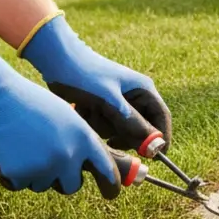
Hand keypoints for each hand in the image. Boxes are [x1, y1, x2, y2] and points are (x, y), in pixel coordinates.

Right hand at [0, 38, 120, 197]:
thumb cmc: (30, 104)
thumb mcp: (65, 118)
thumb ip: (78, 141)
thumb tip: (84, 164)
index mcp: (84, 138)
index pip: (107, 169)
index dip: (111, 184)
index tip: (111, 194)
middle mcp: (68, 155)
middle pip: (73, 186)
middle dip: (62, 180)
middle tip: (50, 166)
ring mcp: (45, 167)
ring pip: (44, 185)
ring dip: (35, 174)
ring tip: (24, 148)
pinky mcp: (20, 174)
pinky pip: (20, 185)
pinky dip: (14, 174)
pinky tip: (8, 153)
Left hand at [19, 13, 172, 155]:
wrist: (56, 60)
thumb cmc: (84, 75)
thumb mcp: (108, 100)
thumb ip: (132, 123)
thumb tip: (156, 146)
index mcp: (143, 89)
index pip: (162, 118)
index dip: (160, 138)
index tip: (153, 158)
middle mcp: (136, 96)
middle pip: (142, 127)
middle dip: (125, 134)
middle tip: (109, 137)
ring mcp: (120, 102)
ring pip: (123, 130)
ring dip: (107, 129)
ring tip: (91, 114)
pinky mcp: (105, 108)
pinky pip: (108, 126)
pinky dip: (97, 125)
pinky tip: (85, 114)